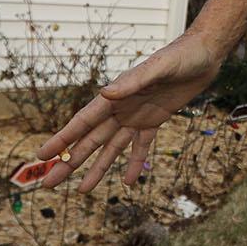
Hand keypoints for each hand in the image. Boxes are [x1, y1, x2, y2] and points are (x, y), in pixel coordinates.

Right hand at [31, 32, 224, 193]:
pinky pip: (141, 146)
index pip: (82, 123)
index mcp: (115, 96)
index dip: (62, 140)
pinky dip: (134, 164)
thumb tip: (106, 94)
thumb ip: (132, 82)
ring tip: (83, 191)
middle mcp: (120, 108)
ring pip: (112, 148)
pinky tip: (127, 183)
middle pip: (90, 141)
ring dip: (97, 168)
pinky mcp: (155, 120)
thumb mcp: (158, 67)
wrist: (204, 54)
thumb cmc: (180, 56)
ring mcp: (136, 116)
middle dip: (70, 162)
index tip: (42, 156)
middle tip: (50, 184)